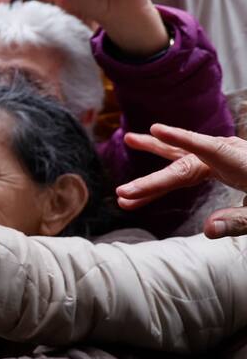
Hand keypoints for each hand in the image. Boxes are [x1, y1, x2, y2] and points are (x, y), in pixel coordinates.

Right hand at [118, 124, 246, 237]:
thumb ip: (238, 221)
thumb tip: (207, 229)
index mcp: (240, 163)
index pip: (206, 149)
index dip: (181, 139)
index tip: (156, 129)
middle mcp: (229, 156)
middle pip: (185, 163)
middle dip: (153, 178)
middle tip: (123, 189)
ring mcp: (227, 160)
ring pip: (186, 158)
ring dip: (158, 153)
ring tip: (131, 139)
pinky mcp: (228, 166)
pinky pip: (196, 165)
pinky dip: (175, 162)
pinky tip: (163, 155)